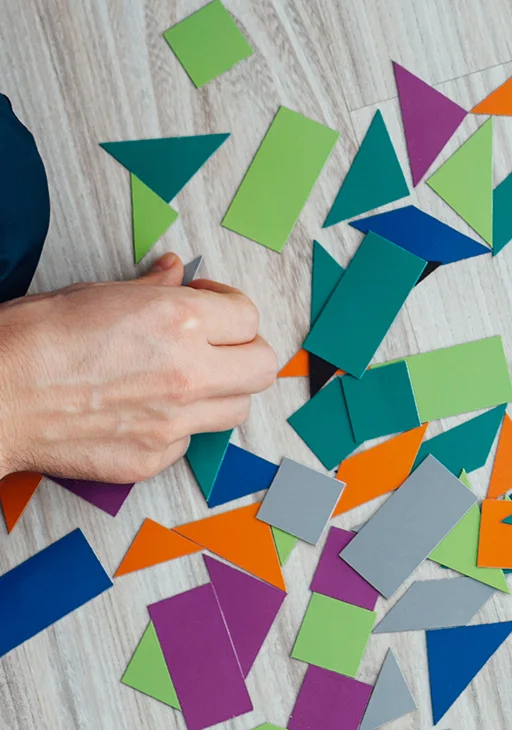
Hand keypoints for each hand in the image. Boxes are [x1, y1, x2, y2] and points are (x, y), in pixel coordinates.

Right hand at [0, 254, 277, 482]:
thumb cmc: (32, 340)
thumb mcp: (97, 293)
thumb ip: (152, 287)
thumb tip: (175, 271)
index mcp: (181, 321)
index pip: (249, 317)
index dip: (230, 307)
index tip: (211, 305)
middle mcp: (188, 373)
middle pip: (262, 367)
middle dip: (244, 351)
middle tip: (217, 344)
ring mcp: (172, 422)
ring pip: (236, 409)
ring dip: (220, 391)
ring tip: (184, 379)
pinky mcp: (150, 458)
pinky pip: (189, 441)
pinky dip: (178, 426)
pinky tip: (145, 410)